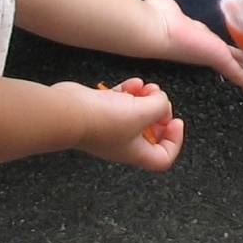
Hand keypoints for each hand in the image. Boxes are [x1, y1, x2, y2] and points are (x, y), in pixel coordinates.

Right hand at [61, 77, 183, 169]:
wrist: (68, 112)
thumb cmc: (103, 120)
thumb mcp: (143, 112)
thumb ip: (161, 106)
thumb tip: (161, 101)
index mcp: (136, 152)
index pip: (163, 158)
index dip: (174, 141)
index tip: (174, 122)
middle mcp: (124, 142)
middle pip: (151, 134)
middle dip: (159, 113)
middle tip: (158, 100)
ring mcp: (111, 126)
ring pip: (137, 113)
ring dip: (145, 98)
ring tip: (145, 87)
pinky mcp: (100, 110)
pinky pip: (121, 101)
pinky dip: (129, 91)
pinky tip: (131, 84)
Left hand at [144, 0, 242, 92]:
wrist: (156, 30)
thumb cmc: (158, 17)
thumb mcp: (162, 0)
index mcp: (194, 34)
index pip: (210, 41)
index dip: (219, 44)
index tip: (225, 48)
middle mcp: (203, 46)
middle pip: (223, 54)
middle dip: (234, 59)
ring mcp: (210, 54)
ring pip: (231, 64)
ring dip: (242, 70)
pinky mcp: (217, 58)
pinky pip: (233, 70)